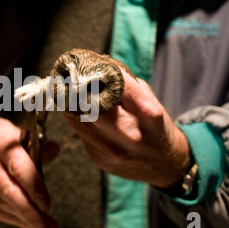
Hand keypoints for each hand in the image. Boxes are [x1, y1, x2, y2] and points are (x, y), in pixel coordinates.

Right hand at [0, 118, 58, 227]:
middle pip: (7, 189)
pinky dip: (12, 218)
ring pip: (1, 202)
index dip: (32, 185)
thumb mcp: (13, 132)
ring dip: (24, 218)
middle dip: (29, 211)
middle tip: (47, 226)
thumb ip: (35, 145)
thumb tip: (53, 149)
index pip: (16, 164)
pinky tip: (26, 223)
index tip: (45, 203)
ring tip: (43, 227)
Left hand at [63, 72, 190, 188]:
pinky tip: (78, 112)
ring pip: (76, 119)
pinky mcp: (100, 159)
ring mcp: (113, 150)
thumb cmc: (154, 125)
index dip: (94, 72)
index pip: (113, 84)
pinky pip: (81, 133)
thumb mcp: (149, 100)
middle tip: (65, 77)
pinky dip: (76, 120)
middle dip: (75, 88)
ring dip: (68, 103)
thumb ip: (125, 84)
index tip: (82, 64)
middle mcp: (130, 133)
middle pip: (88, 104)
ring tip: (63, 90)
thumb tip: (92, 65)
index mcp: (147, 112)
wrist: (165, 164)